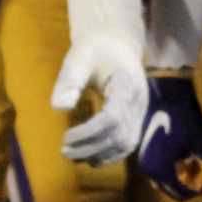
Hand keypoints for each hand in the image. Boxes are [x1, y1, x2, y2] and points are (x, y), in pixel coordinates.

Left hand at [52, 27, 146, 162]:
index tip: (65, 137)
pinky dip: (109, 154)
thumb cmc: (95, 50)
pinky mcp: (136, 119)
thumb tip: (60, 108)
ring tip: (73, 156)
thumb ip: (69, 80)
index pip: (112, 118)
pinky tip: (88, 156)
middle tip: (64, 150)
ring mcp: (140, 112)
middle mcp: (138, 102)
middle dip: (92, 148)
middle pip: (121, 136)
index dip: (89, 133)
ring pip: (126, 144)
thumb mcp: (78, 57)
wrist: (117, 45)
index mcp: (126, 84)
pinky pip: (127, 144)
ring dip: (100, 154)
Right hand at [136, 73, 201, 201]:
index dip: (201, 189)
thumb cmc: (187, 119)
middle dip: (191, 182)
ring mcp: (144, 160)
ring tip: (197, 158)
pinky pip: (160, 167)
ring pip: (167, 178)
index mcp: (161, 172)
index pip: (183, 194)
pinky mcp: (145, 150)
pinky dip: (174, 165)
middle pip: (173, 188)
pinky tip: (187, 152)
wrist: (167, 94)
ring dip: (183, 174)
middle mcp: (148, 170)